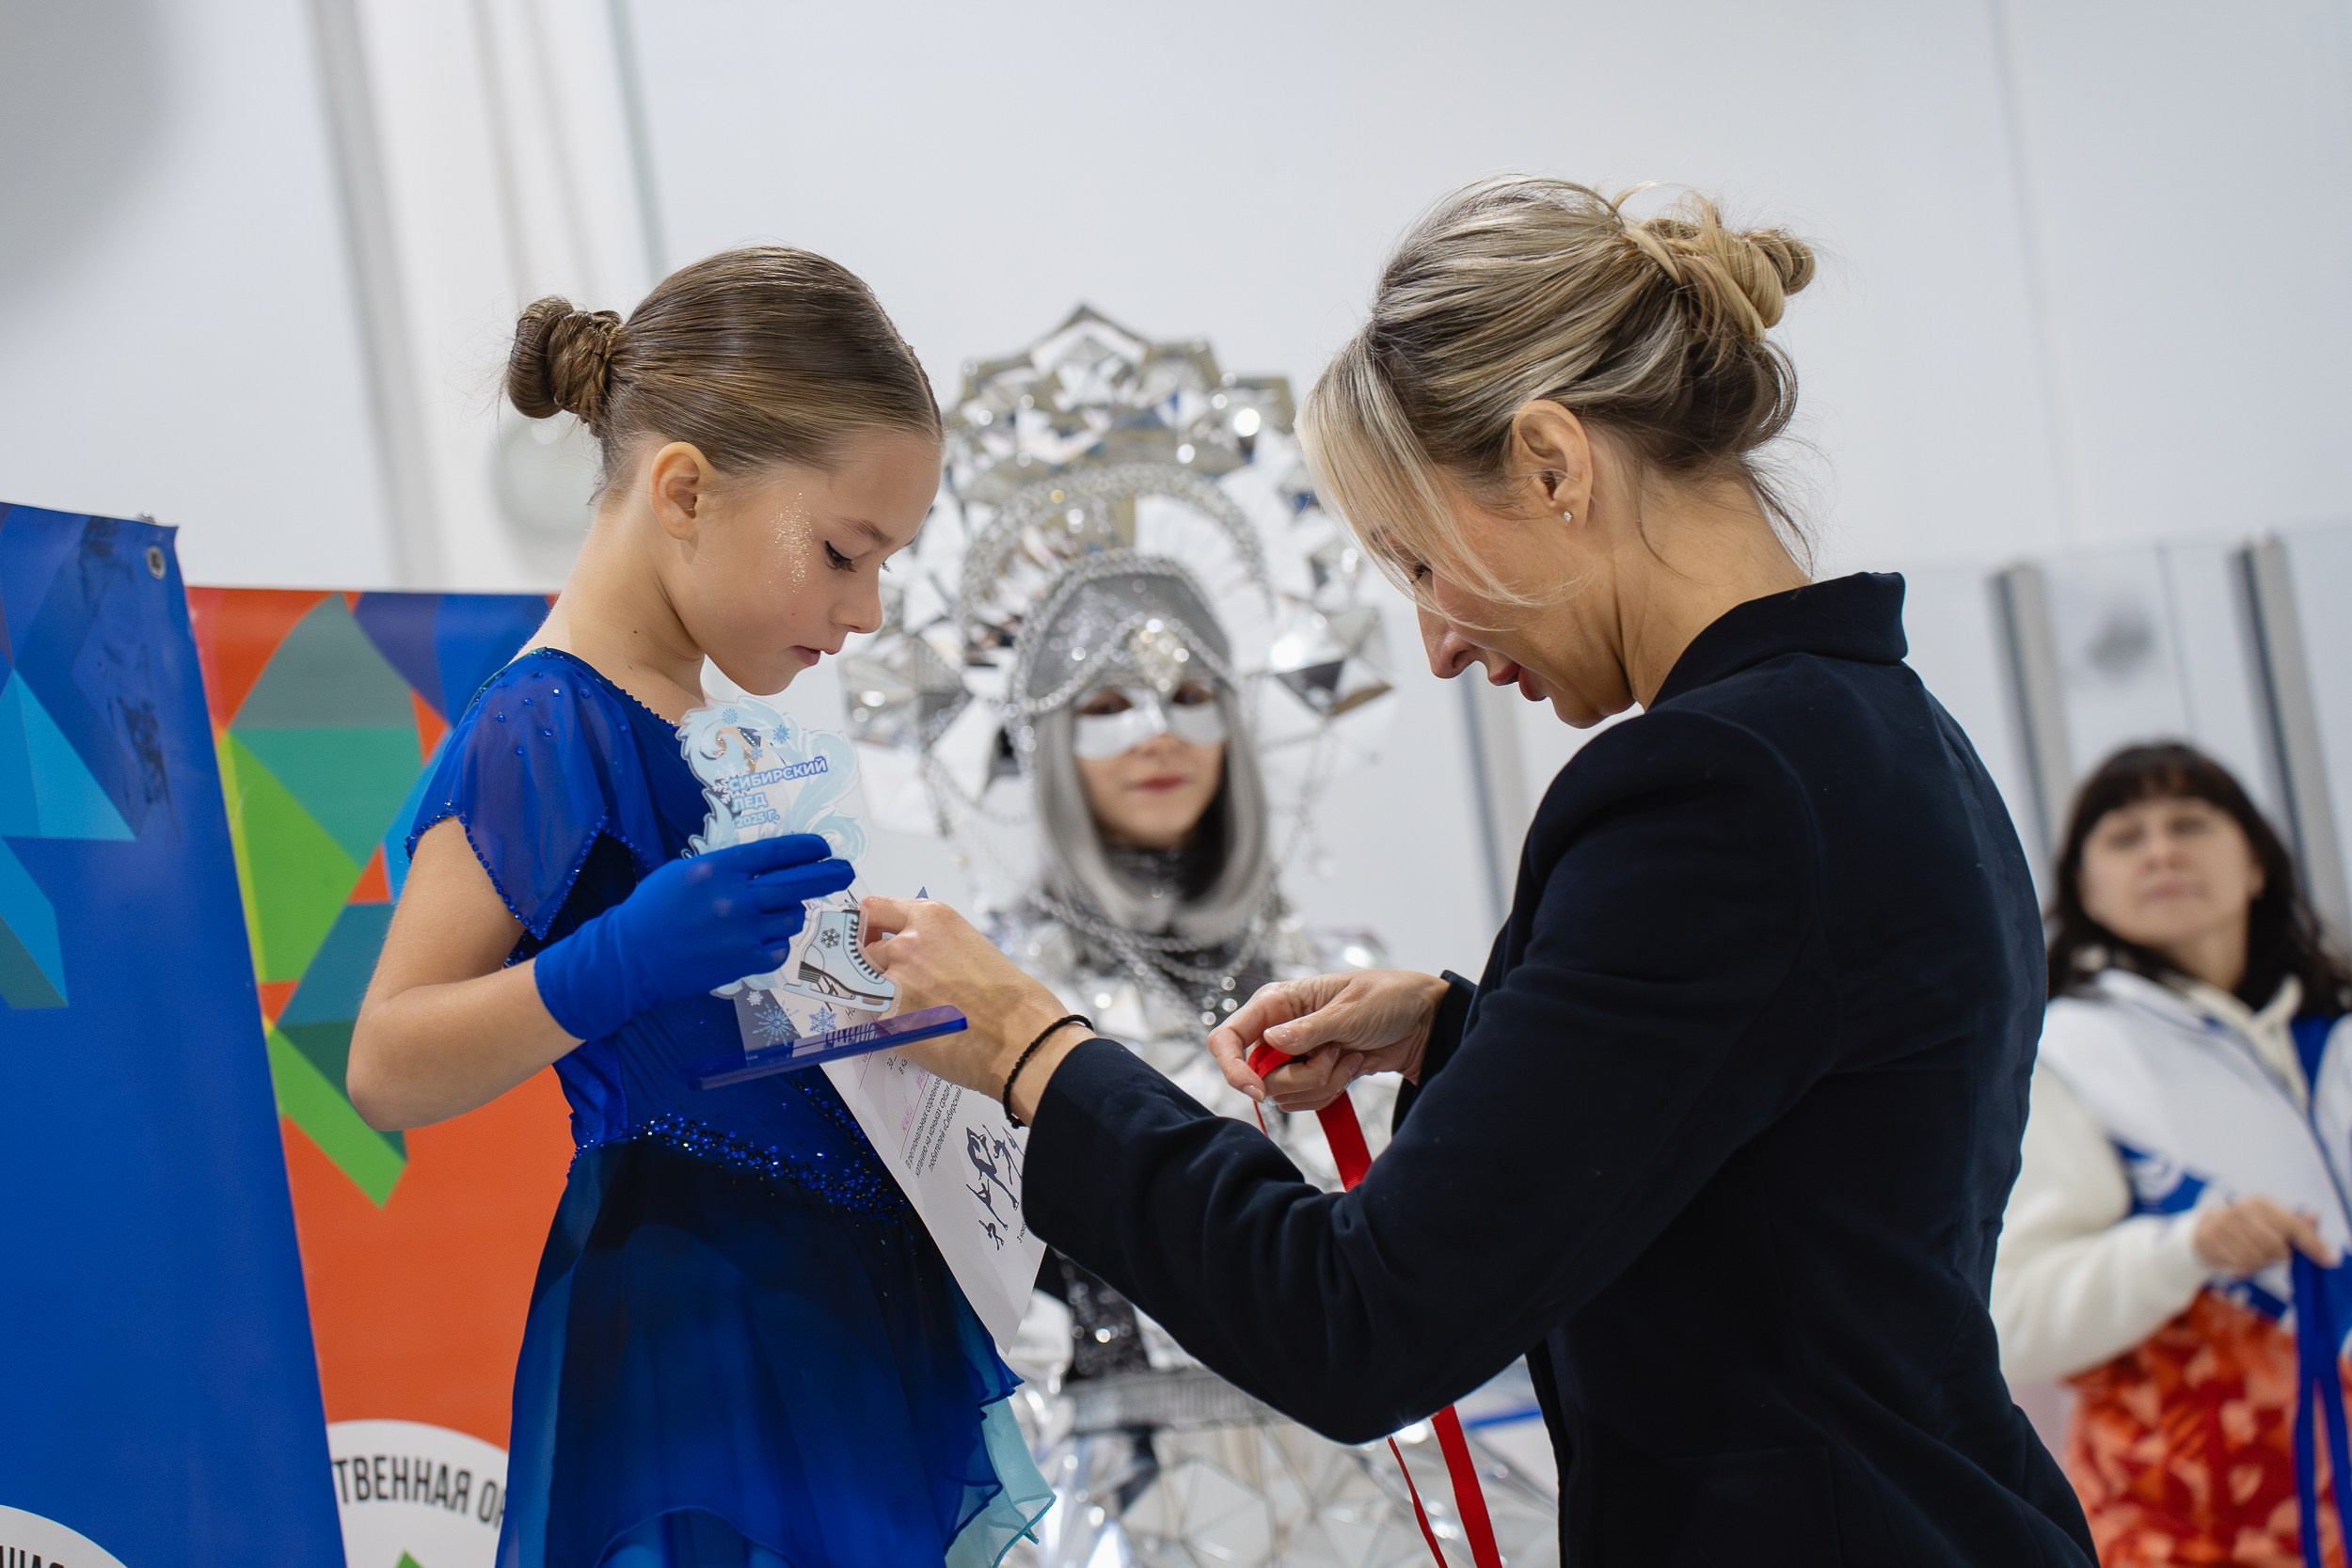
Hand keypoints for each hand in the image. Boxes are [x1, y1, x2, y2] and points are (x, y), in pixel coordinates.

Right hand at [532, 834, 853, 1040]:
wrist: (631, 957)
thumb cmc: (655, 909)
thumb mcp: (687, 871)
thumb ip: (728, 866)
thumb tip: (772, 862)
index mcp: (719, 868)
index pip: (778, 852)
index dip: (807, 848)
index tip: (823, 847)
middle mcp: (736, 897)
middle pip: (800, 882)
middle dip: (829, 874)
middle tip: (844, 870)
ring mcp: (743, 931)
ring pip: (792, 916)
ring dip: (788, 912)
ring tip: (768, 913)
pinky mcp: (745, 960)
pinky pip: (780, 946)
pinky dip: (774, 941)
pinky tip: (756, 938)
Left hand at [860, 896, 1079, 1118]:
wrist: (1022, 1038)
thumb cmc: (1010, 999)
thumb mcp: (970, 946)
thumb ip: (932, 943)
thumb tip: (911, 956)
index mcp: (931, 919)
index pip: (874, 910)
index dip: (870, 927)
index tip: (870, 936)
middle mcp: (907, 944)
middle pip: (864, 950)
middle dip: (876, 966)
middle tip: (898, 983)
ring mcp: (894, 982)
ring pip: (865, 985)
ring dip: (880, 995)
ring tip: (915, 1009)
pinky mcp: (889, 1020)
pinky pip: (876, 1019)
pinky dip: (891, 1025)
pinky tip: (921, 1030)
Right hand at [1207, 969, 1450, 1112]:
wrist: (1423, 1023)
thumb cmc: (1388, 999)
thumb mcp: (1350, 1011)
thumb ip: (1308, 1030)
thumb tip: (1269, 1042)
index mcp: (1277, 1003)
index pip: (1228, 1038)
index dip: (1233, 1068)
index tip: (1258, 1090)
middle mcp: (1278, 1030)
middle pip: (1259, 1076)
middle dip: (1302, 1077)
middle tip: (1336, 1054)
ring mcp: (1296, 1055)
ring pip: (1284, 1094)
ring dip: (1322, 1083)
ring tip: (1349, 1056)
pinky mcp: (1314, 1075)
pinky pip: (1305, 1101)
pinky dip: (1331, 1092)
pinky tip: (1352, 1066)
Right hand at [2191, 1194, 2339, 1273]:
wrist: (2201, 1232)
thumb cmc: (2244, 1229)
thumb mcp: (2269, 1222)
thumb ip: (2294, 1222)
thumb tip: (2315, 1216)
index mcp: (2260, 1202)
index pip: (2294, 1225)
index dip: (2313, 1244)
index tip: (2329, 1260)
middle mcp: (2241, 1209)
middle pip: (2277, 1246)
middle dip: (2278, 1256)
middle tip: (2270, 1255)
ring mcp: (2223, 1223)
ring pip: (2257, 1258)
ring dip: (2258, 1263)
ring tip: (2251, 1256)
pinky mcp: (2210, 1238)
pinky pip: (2239, 1264)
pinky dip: (2243, 1268)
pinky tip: (2237, 1260)